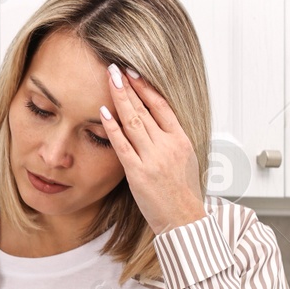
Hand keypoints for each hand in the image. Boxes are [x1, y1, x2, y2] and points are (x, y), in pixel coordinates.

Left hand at [98, 63, 207, 235]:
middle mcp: (168, 146)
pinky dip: (112, 127)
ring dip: (120, 99)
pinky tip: (103, 112)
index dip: (146, 88)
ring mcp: (152, 159)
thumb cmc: (183, 192)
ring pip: (133, 122)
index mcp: (181, 140)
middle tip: (115, 68)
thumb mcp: (186, 159)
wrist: (184, 219)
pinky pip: (122, 145)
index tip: (134, 73)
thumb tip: (160, 121)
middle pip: (145, 110)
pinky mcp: (138, 173)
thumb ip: (172, 139)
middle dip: (128, 87)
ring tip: (109, 80)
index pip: (162, 106)